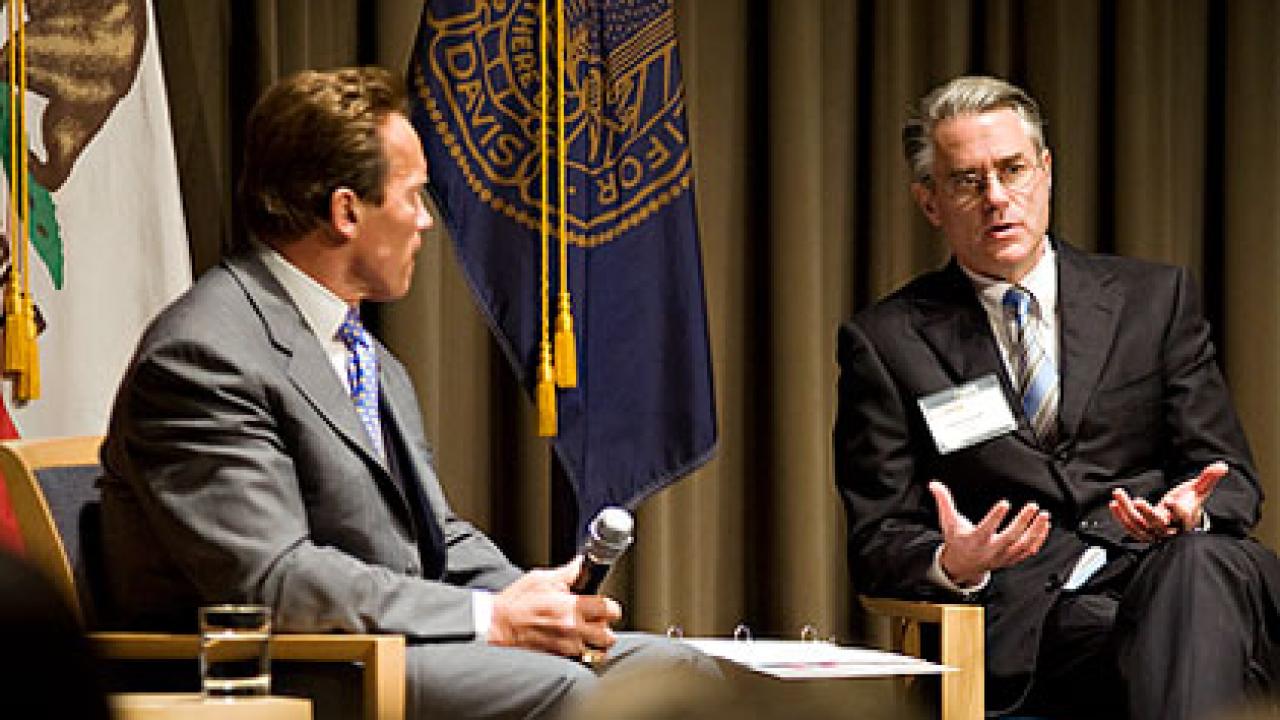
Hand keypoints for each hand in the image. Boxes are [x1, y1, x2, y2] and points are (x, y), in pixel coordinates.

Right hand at [489, 556, 621, 656]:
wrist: (498, 625)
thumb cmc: (517, 603)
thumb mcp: (541, 579)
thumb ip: (568, 572)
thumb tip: (582, 563)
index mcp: (572, 606)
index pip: (610, 610)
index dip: (609, 606)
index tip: (603, 605)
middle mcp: (573, 629)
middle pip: (609, 635)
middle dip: (605, 627)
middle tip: (596, 621)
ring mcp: (567, 647)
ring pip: (598, 652)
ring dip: (597, 643)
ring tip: (589, 635)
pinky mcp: (559, 658)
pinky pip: (582, 661)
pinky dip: (583, 654)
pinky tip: (575, 644)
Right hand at [929, 481, 1051, 586]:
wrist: (963, 565)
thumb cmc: (958, 540)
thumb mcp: (948, 521)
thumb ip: (943, 502)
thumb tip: (934, 485)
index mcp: (974, 540)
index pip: (985, 529)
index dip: (995, 517)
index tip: (1005, 503)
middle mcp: (990, 550)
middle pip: (1010, 537)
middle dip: (1023, 522)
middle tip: (1032, 506)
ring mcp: (1003, 556)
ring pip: (1023, 545)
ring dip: (1035, 531)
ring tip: (1043, 515)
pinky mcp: (1012, 559)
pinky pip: (1029, 551)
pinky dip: (1038, 539)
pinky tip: (1044, 526)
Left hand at [1109, 461, 1226, 541]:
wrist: (1179, 519)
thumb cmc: (1189, 502)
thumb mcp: (1199, 490)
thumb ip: (1208, 478)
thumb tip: (1222, 465)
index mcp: (1186, 520)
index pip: (1184, 518)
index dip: (1178, 511)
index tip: (1171, 501)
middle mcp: (1170, 529)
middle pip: (1158, 525)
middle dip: (1148, 515)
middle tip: (1139, 501)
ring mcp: (1154, 532)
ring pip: (1139, 526)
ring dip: (1126, 512)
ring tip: (1117, 494)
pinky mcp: (1142, 532)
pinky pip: (1130, 528)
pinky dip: (1120, 517)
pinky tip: (1114, 504)